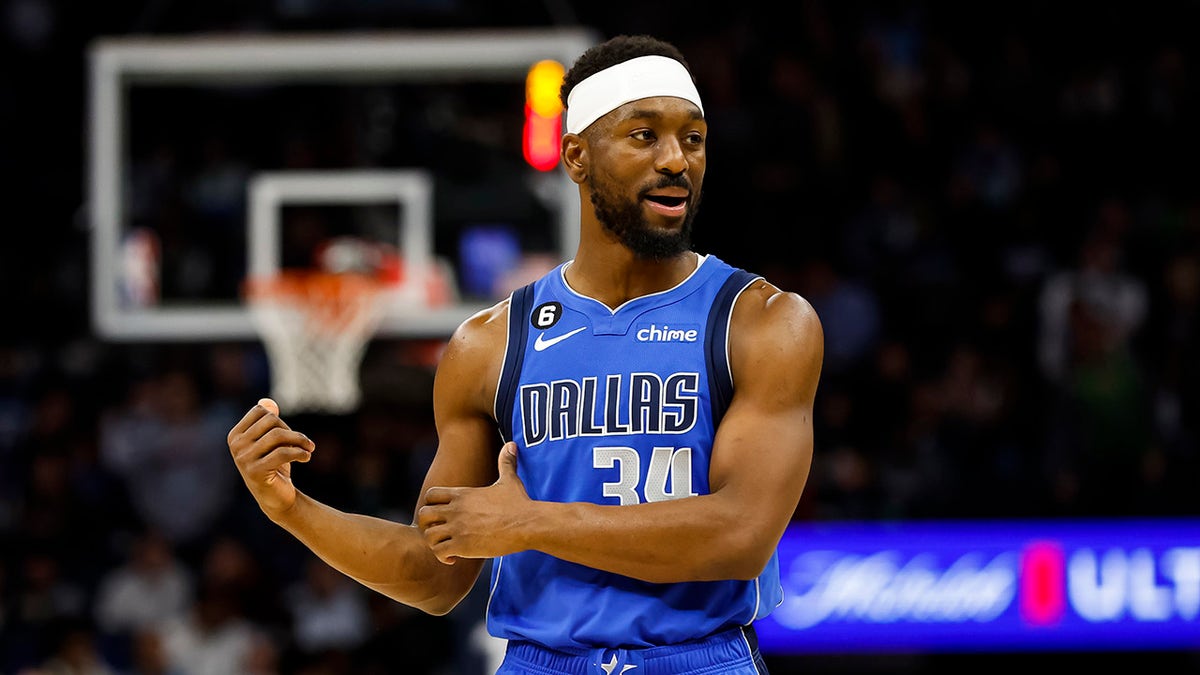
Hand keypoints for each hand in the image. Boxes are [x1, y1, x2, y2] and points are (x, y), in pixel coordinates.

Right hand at [226, 397, 315, 516]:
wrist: (276, 498)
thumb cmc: (274, 466)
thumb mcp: (271, 442)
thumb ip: (268, 421)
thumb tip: (268, 402)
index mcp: (235, 435)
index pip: (260, 411)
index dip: (279, 420)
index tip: (289, 434)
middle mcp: (236, 446)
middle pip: (271, 421)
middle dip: (292, 431)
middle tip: (304, 443)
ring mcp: (243, 459)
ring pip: (278, 436)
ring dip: (300, 440)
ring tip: (310, 448)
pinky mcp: (256, 472)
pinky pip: (283, 453)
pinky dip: (300, 453)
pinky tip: (307, 457)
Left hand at [417, 441, 530, 563]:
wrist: (528, 524)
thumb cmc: (519, 503)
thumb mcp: (510, 480)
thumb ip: (506, 462)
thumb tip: (511, 444)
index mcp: (463, 494)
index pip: (431, 495)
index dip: (432, 505)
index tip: (443, 515)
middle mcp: (456, 509)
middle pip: (423, 514)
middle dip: (427, 525)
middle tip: (439, 532)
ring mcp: (458, 528)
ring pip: (428, 536)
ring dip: (434, 543)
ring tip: (446, 547)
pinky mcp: (463, 545)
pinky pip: (439, 552)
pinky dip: (442, 557)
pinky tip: (454, 558)